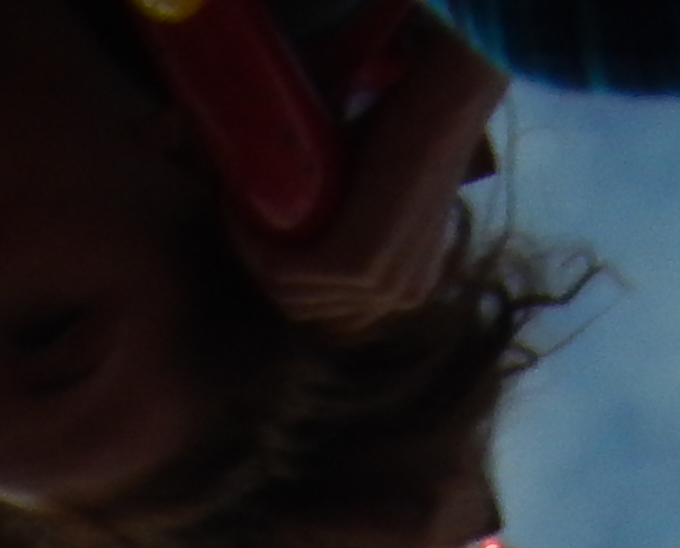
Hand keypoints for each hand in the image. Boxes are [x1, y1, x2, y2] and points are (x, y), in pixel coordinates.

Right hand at [243, 31, 507, 333]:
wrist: (445, 103)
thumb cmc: (415, 126)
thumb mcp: (383, 189)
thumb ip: (358, 213)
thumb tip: (301, 204)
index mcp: (407, 285)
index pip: (328, 312)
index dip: (287, 278)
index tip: (260, 234)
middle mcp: (398, 296)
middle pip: (302, 309)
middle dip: (262, 268)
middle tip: (239, 220)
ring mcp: (379, 287)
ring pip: (287, 294)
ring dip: (250, 253)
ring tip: (234, 208)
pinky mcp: (356, 268)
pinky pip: (281, 271)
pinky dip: (252, 243)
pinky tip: (236, 209)